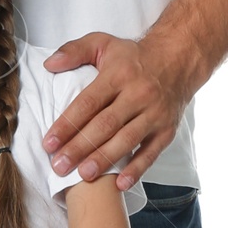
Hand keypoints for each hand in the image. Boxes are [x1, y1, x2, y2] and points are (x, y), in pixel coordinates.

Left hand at [42, 31, 195, 191]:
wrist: (178, 59)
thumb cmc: (134, 57)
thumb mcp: (103, 43)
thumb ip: (74, 51)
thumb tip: (49, 64)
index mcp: (118, 75)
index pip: (88, 103)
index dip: (67, 124)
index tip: (49, 143)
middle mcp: (138, 94)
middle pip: (105, 125)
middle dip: (80, 147)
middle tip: (59, 166)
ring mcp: (154, 114)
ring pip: (126, 140)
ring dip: (104, 160)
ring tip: (83, 176)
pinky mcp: (166, 130)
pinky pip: (151, 153)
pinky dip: (136, 170)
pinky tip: (119, 184)